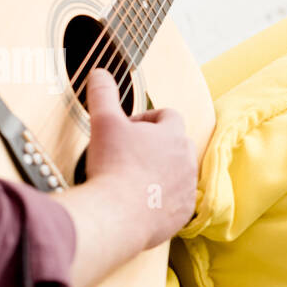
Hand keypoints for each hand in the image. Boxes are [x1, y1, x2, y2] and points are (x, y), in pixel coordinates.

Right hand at [81, 68, 197, 250]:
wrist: (118, 214)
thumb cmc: (113, 166)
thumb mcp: (103, 122)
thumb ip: (103, 94)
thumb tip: (99, 73)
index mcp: (173, 135)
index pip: (169, 115)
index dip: (147, 117)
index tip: (128, 127)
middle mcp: (187, 160)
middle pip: (178, 144)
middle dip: (156, 145)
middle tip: (129, 152)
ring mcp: (187, 188)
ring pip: (179, 173)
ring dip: (160, 172)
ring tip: (133, 177)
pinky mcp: (183, 213)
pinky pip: (177, 201)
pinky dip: (162, 198)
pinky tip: (140, 201)